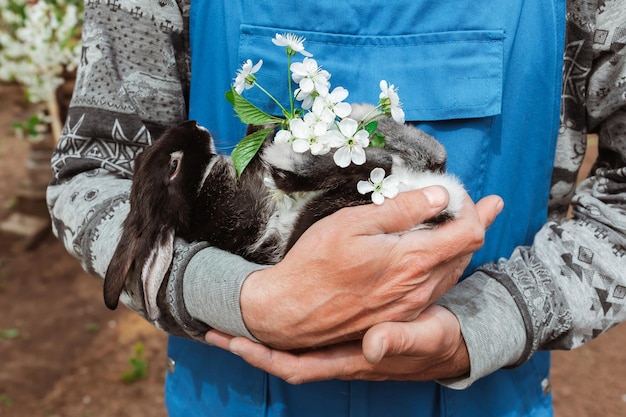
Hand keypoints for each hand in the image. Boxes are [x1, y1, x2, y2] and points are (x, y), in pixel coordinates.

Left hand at [205, 304, 468, 383]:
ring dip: (264, 334)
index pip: (297, 365)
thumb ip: (402, 340)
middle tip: (216, 328)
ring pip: (293, 345)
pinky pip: (308, 334)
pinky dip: (286, 326)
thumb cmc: (438, 341)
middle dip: (250, 346)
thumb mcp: (425, 337)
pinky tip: (275, 312)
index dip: (264, 357)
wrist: (453, 342)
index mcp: (352, 361)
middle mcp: (340, 357)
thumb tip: (373, 346)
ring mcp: (342, 346)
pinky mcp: (348, 334)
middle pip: (284, 358)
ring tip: (234, 318)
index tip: (232, 343)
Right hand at [239, 187, 501, 348]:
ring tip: (456, 223)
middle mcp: (420, 288)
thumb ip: (401, 210)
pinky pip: (435, 287)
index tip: (457, 192)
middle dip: (470, 222)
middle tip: (469, 202)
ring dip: (457, 244)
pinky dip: (441, 264)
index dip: (471, 208)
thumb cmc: (315, 264)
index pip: (469, 232)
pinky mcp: (400, 316)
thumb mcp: (353, 224)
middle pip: (467, 252)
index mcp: (413, 261)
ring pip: (452, 271)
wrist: (290, 313)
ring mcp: (412, 306)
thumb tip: (439, 196)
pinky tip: (429, 254)